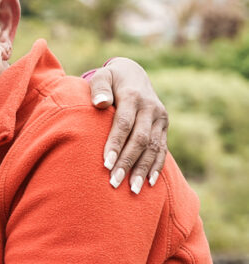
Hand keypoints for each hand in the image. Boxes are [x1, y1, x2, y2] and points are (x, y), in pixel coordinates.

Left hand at [88, 58, 168, 193]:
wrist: (134, 73)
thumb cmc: (110, 79)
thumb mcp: (102, 77)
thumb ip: (98, 88)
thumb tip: (100, 103)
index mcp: (133, 96)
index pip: (124, 124)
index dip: (116, 144)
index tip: (106, 164)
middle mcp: (150, 108)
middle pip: (140, 139)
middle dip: (127, 162)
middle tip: (114, 183)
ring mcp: (160, 118)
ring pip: (153, 147)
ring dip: (142, 169)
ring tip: (131, 190)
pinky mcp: (164, 126)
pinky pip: (162, 149)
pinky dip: (156, 166)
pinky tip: (148, 183)